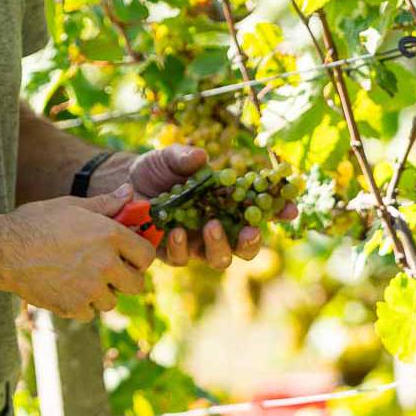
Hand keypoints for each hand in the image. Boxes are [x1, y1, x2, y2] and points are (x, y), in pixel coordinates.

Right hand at [0, 186, 154, 320]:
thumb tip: (130, 192)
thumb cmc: (36, 222)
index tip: (129, 256)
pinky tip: (66, 288)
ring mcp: (89, 288)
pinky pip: (90, 312)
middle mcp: (105, 263)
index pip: (146, 255)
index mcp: (109, 235)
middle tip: (109, 271)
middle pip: (136, 284)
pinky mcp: (73, 307)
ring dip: (102, 293)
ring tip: (82, 278)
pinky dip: (81, 305)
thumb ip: (106, 203)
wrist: (3, 249)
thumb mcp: (72, 206)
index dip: (139, 255)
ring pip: (113, 301)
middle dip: (125, 278)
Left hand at [122, 144, 294, 269]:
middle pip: (245, 246)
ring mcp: (195, 242)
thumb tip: (201, 157)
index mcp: (227, 203)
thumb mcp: (170, 158)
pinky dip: (180, 246)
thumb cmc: (156, 169)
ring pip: (218, 258)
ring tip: (211, 226)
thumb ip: (185, 157)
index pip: (260, 210)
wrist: (124, 183)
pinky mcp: (170, 252)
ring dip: (219, 246)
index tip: (290, 208)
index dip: (279, 211)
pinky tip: (175, 230)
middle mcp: (217, 226)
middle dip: (252, 241)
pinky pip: (181, 258)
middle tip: (250, 230)